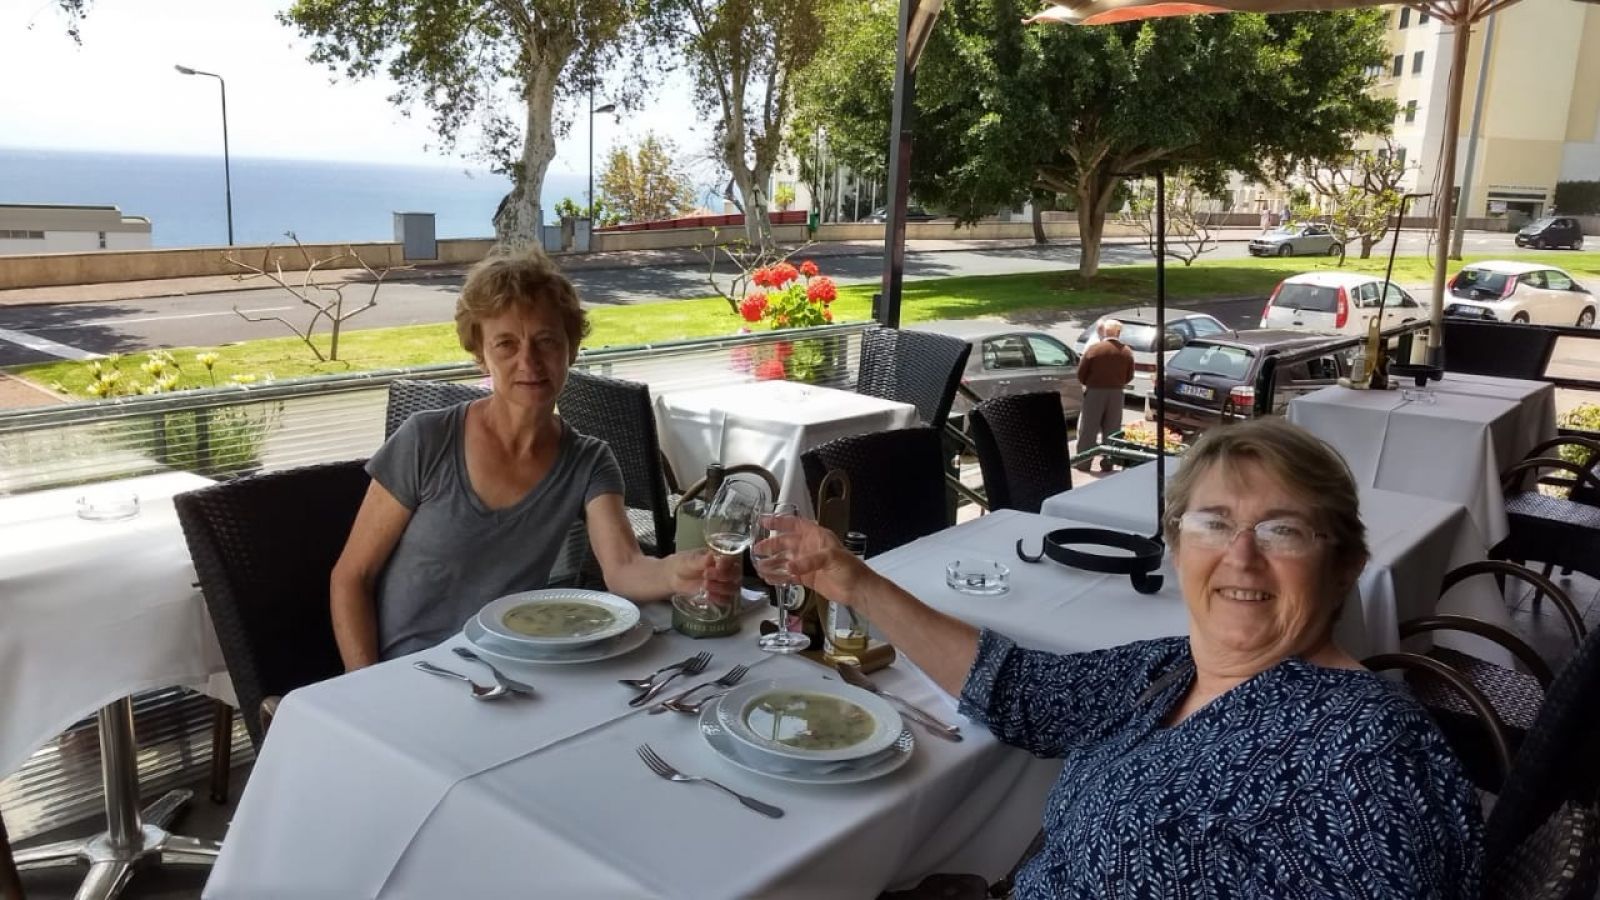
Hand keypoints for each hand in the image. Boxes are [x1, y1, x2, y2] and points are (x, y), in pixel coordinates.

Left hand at [672, 548, 740, 607]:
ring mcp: (724, 583)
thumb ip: (700, 560)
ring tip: (705, 585)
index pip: (732, 559)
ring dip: (721, 588)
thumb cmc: (684, 564)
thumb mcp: (689, 560)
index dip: (727, 563)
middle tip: (706, 574)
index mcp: (721, 557)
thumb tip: (710, 557)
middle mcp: (726, 570)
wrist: (675, 577)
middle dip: (723, 576)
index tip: (718, 565)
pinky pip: (727, 600)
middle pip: (735, 574)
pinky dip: (719, 599)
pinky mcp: (720, 595)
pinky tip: (708, 595)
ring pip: (733, 588)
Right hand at [753, 515, 871, 608]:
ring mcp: (807, 563)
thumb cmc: (849, 568)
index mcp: (816, 536)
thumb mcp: (832, 558)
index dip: (779, 521)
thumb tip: (789, 566)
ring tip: (759, 567)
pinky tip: (769, 579)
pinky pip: (788, 575)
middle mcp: (809, 547)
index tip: (764, 521)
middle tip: (757, 550)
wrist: (857, 589)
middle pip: (786, 543)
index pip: (795, 524)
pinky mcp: (806, 578)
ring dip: (772, 563)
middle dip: (770, 546)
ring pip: (784, 560)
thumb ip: (809, 561)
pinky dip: (778, 577)